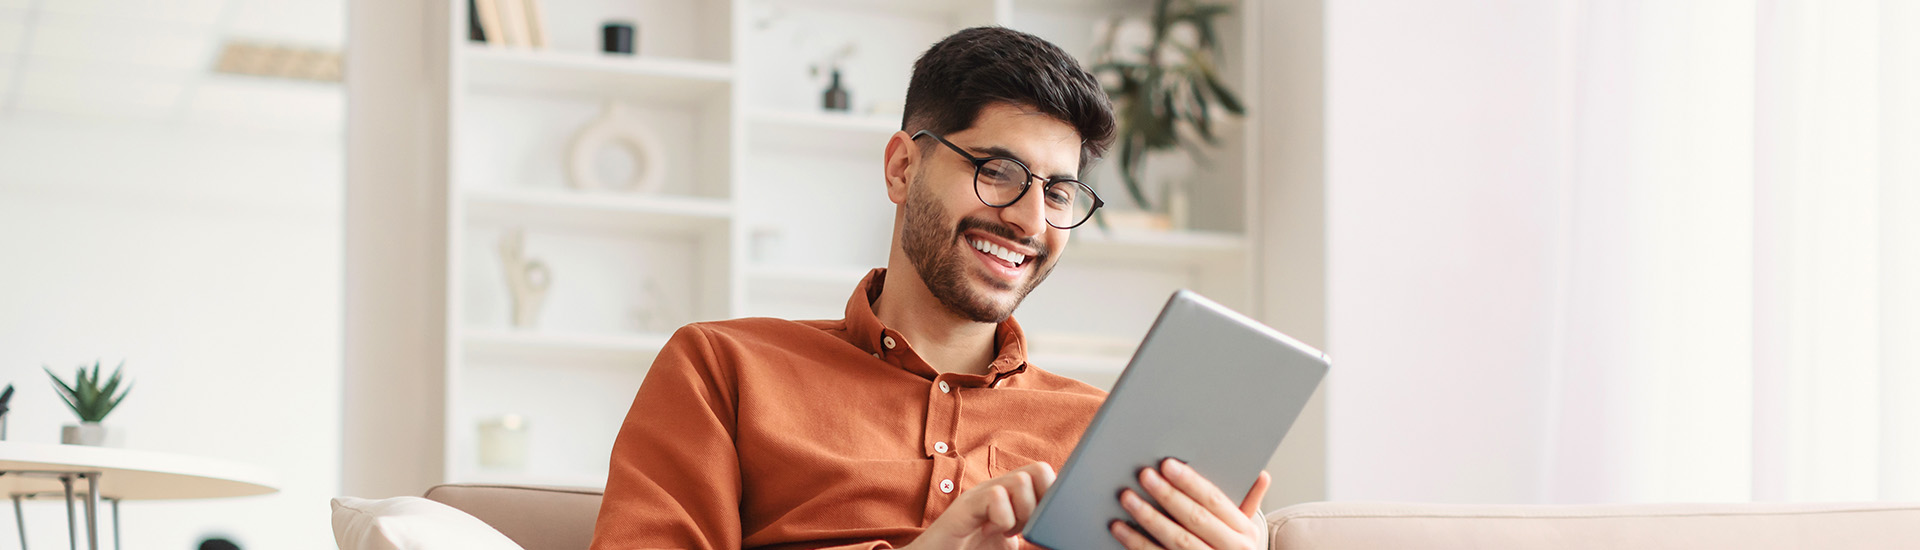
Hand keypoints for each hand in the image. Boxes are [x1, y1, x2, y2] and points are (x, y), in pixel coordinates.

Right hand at [906, 462, 1057, 549]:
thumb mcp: (1011, 545)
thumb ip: (1033, 536)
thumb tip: (1056, 540)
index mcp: (1013, 496)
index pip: (1047, 475)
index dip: (1053, 498)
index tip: (1041, 526)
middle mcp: (998, 489)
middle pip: (1040, 469)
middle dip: (1041, 502)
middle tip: (1025, 528)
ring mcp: (981, 494)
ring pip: (1022, 479)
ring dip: (1022, 513)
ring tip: (1005, 530)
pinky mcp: (965, 506)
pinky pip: (996, 496)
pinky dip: (1002, 519)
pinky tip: (989, 531)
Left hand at [1111, 460, 1270, 549]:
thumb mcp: (1247, 533)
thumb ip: (1249, 503)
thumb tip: (1262, 475)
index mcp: (1244, 532)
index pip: (1215, 501)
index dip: (1190, 482)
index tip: (1168, 465)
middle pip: (1194, 518)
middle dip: (1167, 495)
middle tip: (1144, 476)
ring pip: (1176, 540)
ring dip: (1148, 518)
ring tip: (1127, 499)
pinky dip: (1137, 543)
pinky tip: (1121, 529)